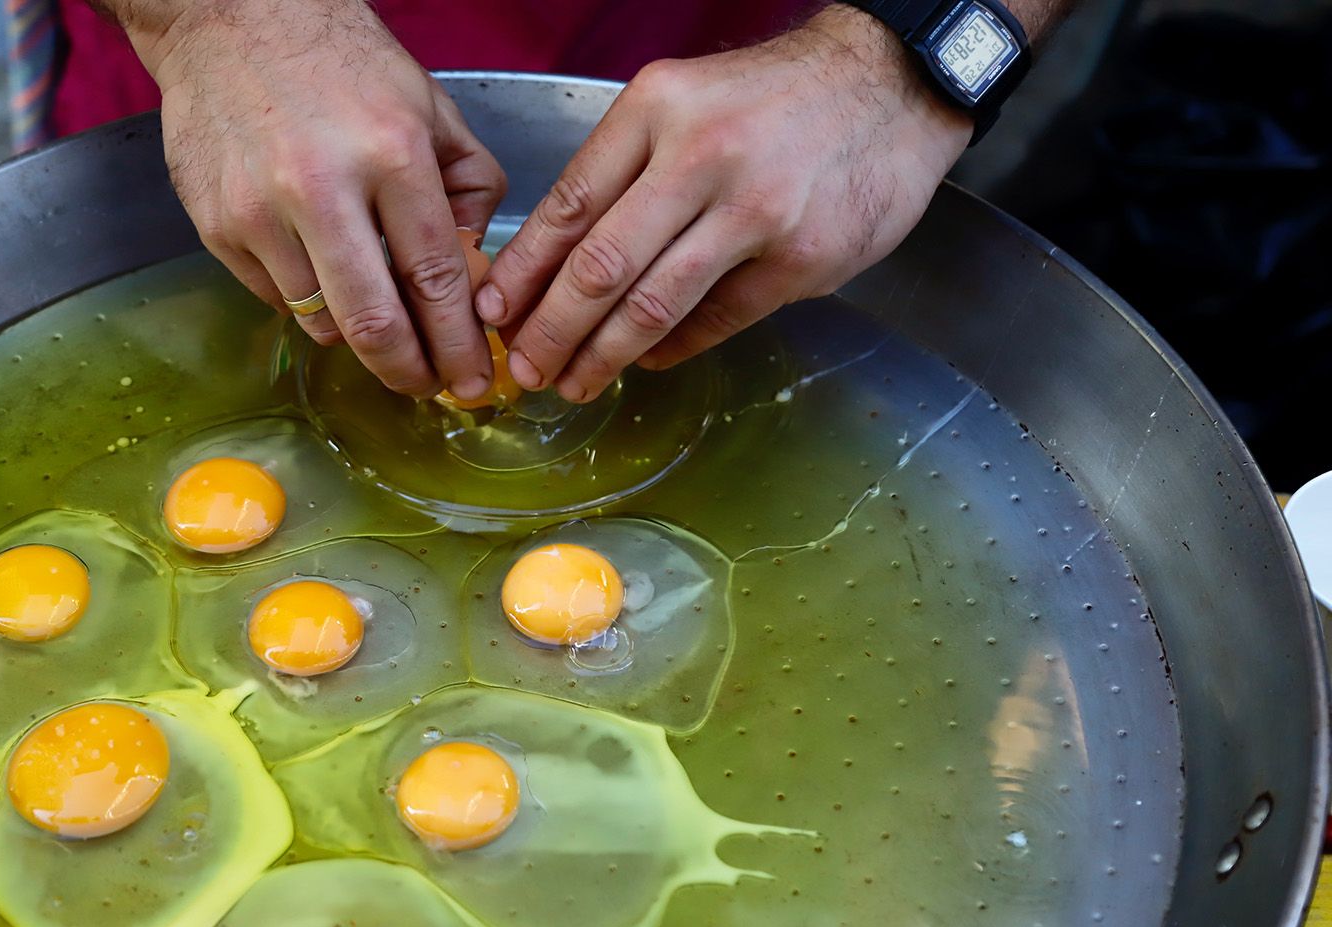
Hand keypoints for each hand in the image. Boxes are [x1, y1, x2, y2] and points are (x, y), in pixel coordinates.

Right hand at [123, 0, 506, 398]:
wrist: (229, 18)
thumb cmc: (341, 62)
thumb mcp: (430, 107)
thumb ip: (468, 186)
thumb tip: (476, 268)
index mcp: (391, 153)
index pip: (435, 278)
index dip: (458, 343)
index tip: (472, 377)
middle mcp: (322, 187)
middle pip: (374, 324)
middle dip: (410, 372)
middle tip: (429, 387)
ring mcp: (260, 212)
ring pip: (321, 321)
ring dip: (357, 337)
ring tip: (379, 323)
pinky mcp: (217, 226)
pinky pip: (276, 298)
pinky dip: (308, 302)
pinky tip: (323, 272)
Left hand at [476, 5, 973, 402]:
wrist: (890, 86)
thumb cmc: (773, 100)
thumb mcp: (684, 103)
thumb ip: (623, 172)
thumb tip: (553, 266)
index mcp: (658, 109)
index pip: (569, 204)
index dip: (523, 271)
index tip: (493, 312)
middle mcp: (702, 156)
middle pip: (600, 265)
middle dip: (550, 331)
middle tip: (523, 370)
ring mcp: (755, 213)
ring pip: (653, 304)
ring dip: (602, 356)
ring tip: (573, 383)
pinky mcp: (800, 260)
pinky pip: (717, 320)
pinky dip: (671, 349)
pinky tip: (646, 363)